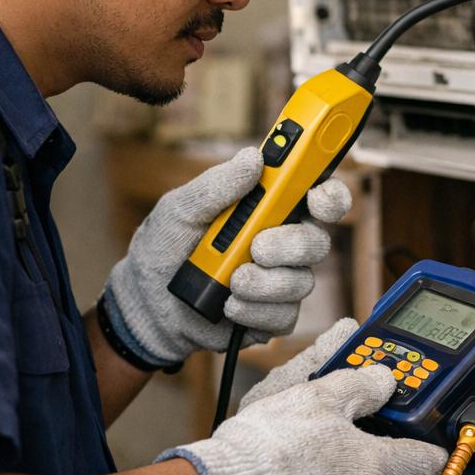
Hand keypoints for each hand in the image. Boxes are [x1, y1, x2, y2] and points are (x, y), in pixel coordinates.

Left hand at [104, 147, 350, 366]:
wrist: (146, 305)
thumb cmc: (164, 248)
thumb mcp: (180, 209)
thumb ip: (216, 185)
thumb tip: (252, 158)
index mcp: (267, 209)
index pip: (316, 195)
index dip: (329, 194)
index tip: (316, 198)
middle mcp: (282, 244)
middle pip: (318, 240)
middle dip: (292, 244)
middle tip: (257, 247)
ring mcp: (279, 282)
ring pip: (301, 281)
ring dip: (264, 282)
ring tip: (230, 282)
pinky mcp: (271, 317)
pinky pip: (283, 315)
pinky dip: (253, 310)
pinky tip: (227, 306)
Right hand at [158, 319, 447, 474]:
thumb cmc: (271, 446)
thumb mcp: (318, 396)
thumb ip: (360, 386)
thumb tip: (385, 379)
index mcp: (377, 469)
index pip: (427, 462)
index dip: (426, 447)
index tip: (420, 442)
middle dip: (380, 468)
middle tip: (352, 444)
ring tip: (308, 467)